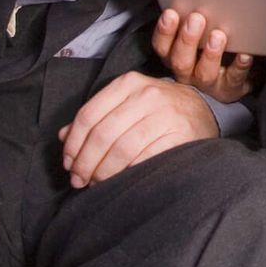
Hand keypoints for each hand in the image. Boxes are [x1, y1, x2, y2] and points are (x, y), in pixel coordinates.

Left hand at [58, 72, 217, 186]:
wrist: (202, 112)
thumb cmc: (157, 111)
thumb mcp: (127, 103)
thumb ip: (96, 116)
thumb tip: (63, 136)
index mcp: (128, 83)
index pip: (88, 115)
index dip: (73, 144)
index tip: (68, 163)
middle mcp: (147, 94)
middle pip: (102, 134)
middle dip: (85, 162)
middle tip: (79, 180)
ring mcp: (165, 114)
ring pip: (121, 149)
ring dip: (103, 172)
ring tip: (96, 183)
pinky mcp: (180, 135)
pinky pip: (144, 159)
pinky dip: (127, 173)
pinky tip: (120, 181)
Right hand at [151, 8, 253, 102]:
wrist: (234, 75)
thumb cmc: (211, 46)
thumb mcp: (198, 33)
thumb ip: (190, 19)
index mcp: (175, 56)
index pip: (162, 46)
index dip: (164, 31)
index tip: (171, 13)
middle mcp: (187, 72)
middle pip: (180, 60)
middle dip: (187, 39)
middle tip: (197, 18)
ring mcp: (208, 83)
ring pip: (204, 73)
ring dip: (210, 54)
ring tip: (218, 36)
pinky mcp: (229, 88)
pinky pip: (234, 79)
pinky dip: (239, 66)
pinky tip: (244, 55)